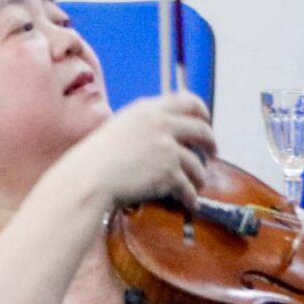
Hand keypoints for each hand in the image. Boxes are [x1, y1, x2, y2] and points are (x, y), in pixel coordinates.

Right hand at [49, 92, 214, 210]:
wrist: (90, 177)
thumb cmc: (95, 156)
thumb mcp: (119, 127)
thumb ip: (143, 125)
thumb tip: (161, 134)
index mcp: (148, 110)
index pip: (187, 101)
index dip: (201, 111)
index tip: (205, 121)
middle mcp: (162, 124)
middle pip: (201, 129)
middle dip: (211, 142)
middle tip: (212, 152)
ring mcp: (167, 148)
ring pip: (198, 163)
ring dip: (200, 175)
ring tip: (198, 183)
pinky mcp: (169, 173)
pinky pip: (188, 187)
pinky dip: (190, 197)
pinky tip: (190, 203)